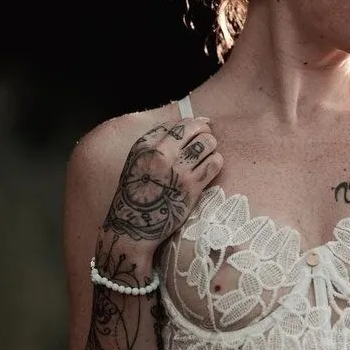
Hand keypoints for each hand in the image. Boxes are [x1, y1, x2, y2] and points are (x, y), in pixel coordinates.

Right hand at [100, 116, 222, 252]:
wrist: (133, 226)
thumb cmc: (137, 193)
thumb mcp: (137, 161)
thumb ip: (156, 143)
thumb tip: (186, 125)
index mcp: (145, 146)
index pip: (176, 124)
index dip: (192, 122)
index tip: (200, 125)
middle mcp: (160, 155)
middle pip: (194, 128)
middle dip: (204, 130)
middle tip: (207, 137)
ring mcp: (177, 171)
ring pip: (207, 143)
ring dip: (211, 145)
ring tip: (208, 152)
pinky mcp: (191, 187)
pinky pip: (214, 164)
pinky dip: (216, 161)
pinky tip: (211, 165)